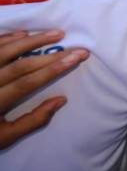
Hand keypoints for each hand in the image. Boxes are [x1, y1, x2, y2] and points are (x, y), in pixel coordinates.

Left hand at [0, 30, 87, 149]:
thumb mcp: (5, 137)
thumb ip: (33, 121)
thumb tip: (61, 100)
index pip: (26, 82)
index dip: (52, 69)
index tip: (76, 58)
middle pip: (19, 65)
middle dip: (50, 55)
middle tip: (75, 47)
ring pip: (5, 50)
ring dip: (32, 40)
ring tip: (56, 33)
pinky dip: (7, 38)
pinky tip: (24, 34)